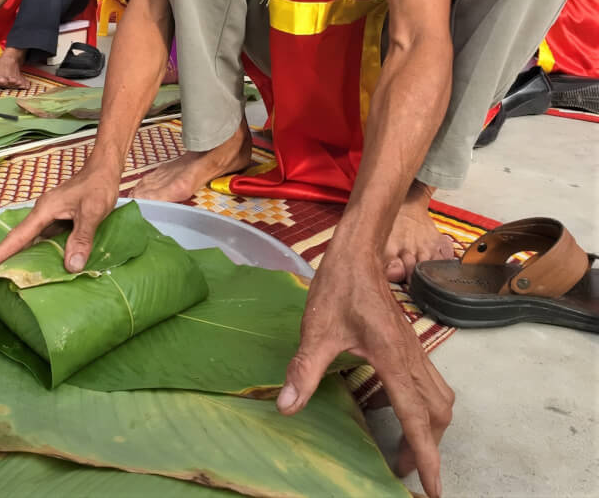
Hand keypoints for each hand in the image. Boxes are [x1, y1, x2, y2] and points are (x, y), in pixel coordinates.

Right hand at [0, 166, 118, 274]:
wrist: (104, 170)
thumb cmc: (98, 187)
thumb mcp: (92, 212)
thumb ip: (81, 238)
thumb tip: (71, 267)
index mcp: (44, 211)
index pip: (17, 237)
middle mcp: (42, 214)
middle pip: (19, 240)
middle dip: (2, 258)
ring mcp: (49, 216)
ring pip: (31, 241)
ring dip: (20, 257)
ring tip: (6, 278)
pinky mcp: (58, 219)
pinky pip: (44, 239)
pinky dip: (38, 252)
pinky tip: (39, 266)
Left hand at [276, 234, 451, 497]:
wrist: (358, 252)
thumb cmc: (339, 287)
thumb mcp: (317, 330)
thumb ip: (304, 370)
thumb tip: (287, 408)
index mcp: (394, 360)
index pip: (417, 419)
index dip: (426, 457)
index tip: (435, 491)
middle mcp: (412, 358)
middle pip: (437, 414)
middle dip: (427, 447)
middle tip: (402, 470)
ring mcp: (414, 349)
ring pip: (439, 398)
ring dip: (428, 426)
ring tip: (404, 445)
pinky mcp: (409, 342)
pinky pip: (429, 382)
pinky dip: (422, 404)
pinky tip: (396, 403)